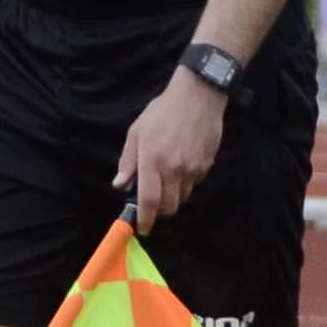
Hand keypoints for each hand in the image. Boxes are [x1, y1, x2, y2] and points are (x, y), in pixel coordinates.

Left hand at [114, 71, 227, 226]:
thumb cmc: (162, 112)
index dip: (145, 219)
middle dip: (159, 211)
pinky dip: (185, 184)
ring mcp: (192, 169)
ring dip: (172, 198)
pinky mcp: (206, 166)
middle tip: (153, 204)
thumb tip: (120, 184)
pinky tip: (181, 167)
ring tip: (166, 181)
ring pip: (182, 198)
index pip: (149, 200)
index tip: (142, 229)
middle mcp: (173, 169)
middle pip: (168, 206)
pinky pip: (194, 185)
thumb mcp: (137, 132)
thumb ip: (128, 161)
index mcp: (152, 160)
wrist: (198, 97)